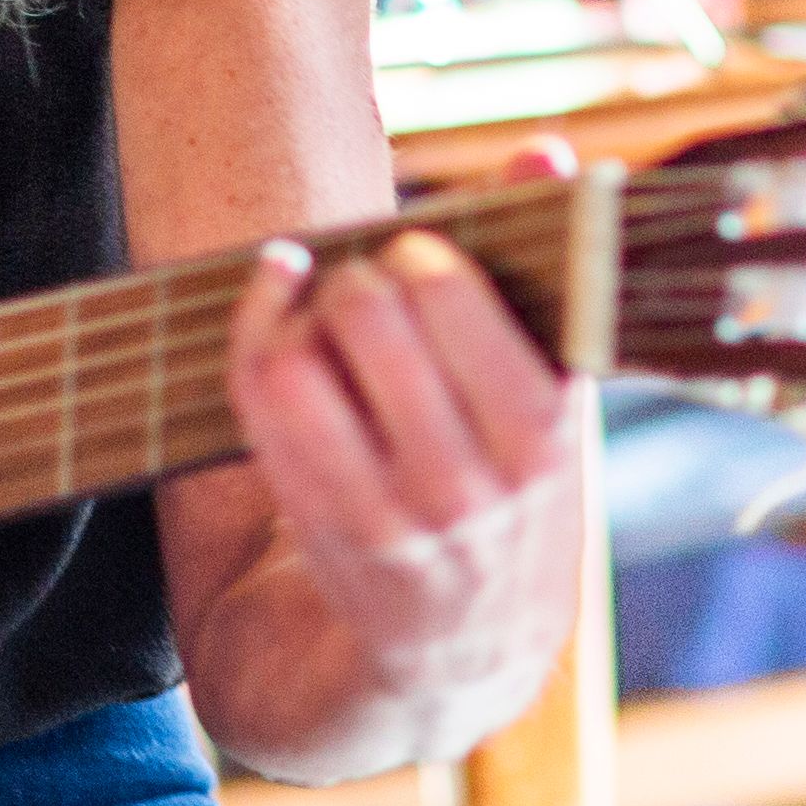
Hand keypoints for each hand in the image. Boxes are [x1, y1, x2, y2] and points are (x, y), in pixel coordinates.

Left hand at [222, 229, 585, 670]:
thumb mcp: (551, 396)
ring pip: (300, 361)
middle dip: (352, 275)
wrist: (462, 657)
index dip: (416, 253)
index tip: (418, 258)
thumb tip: (549, 149)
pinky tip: (273, 330)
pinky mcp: (321, 530)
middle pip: (367, 313)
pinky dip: (254, 344)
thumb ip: (551, 270)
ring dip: (297, 313)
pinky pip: (261, 408)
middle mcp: (471, 480)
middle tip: (363, 288)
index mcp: (544, 429)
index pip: (449, 294)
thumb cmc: (512, 495)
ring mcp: (390, 514)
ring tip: (320, 318)